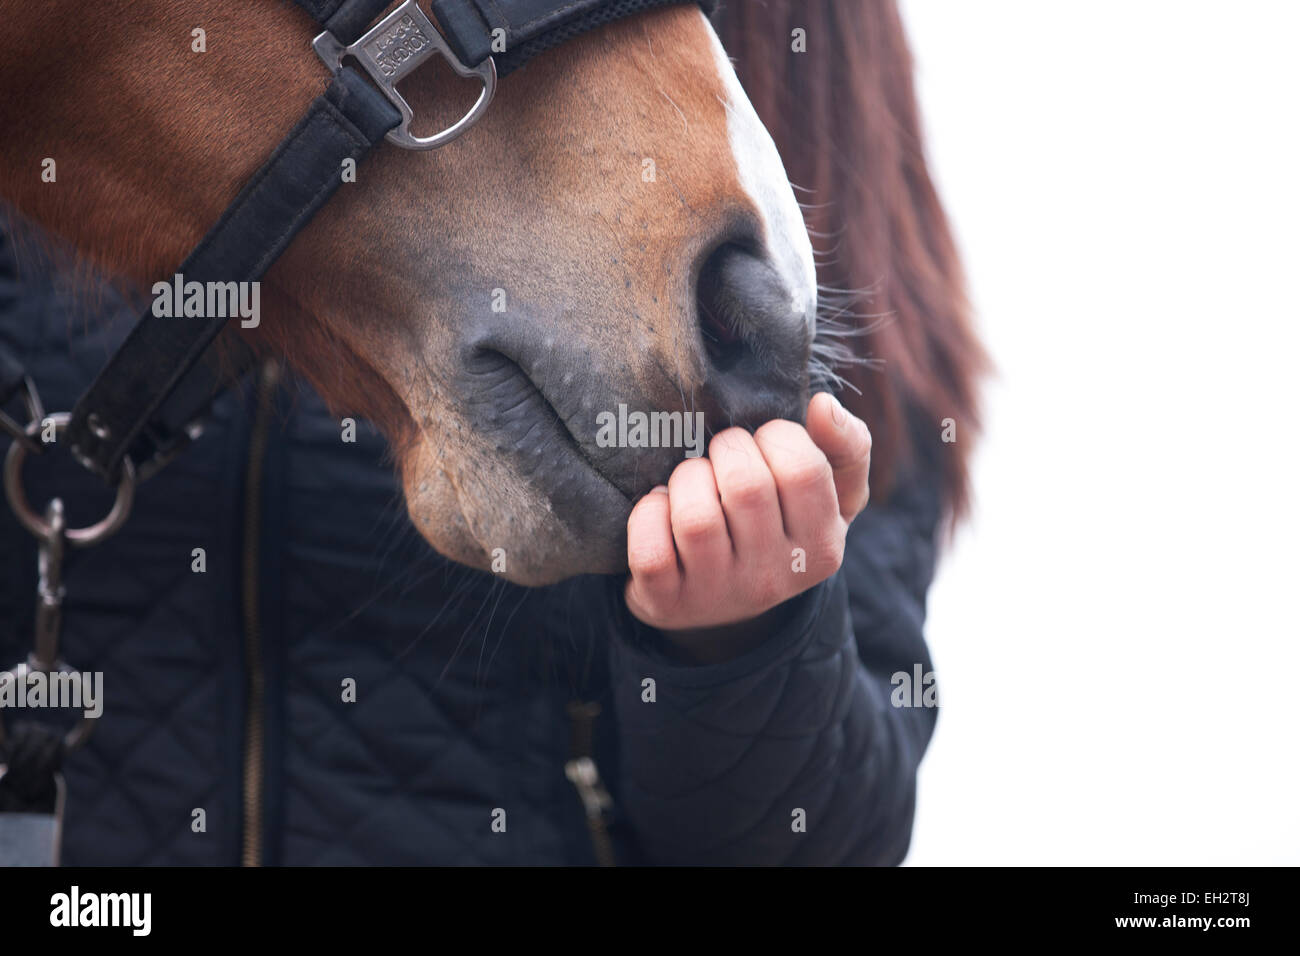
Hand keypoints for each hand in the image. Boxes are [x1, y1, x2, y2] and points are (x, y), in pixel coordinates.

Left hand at [624, 392, 871, 646]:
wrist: (725, 606)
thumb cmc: (780, 528)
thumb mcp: (831, 496)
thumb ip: (847, 446)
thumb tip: (822, 405)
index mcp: (821, 545)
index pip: (803, 468)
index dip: (775, 436)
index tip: (763, 443)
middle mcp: (775, 578)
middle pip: (746, 486)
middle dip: (725, 450)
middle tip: (722, 456)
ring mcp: (718, 595)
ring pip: (696, 517)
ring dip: (687, 480)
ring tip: (692, 483)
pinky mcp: (667, 603)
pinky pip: (651, 550)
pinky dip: (649, 515)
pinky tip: (661, 509)